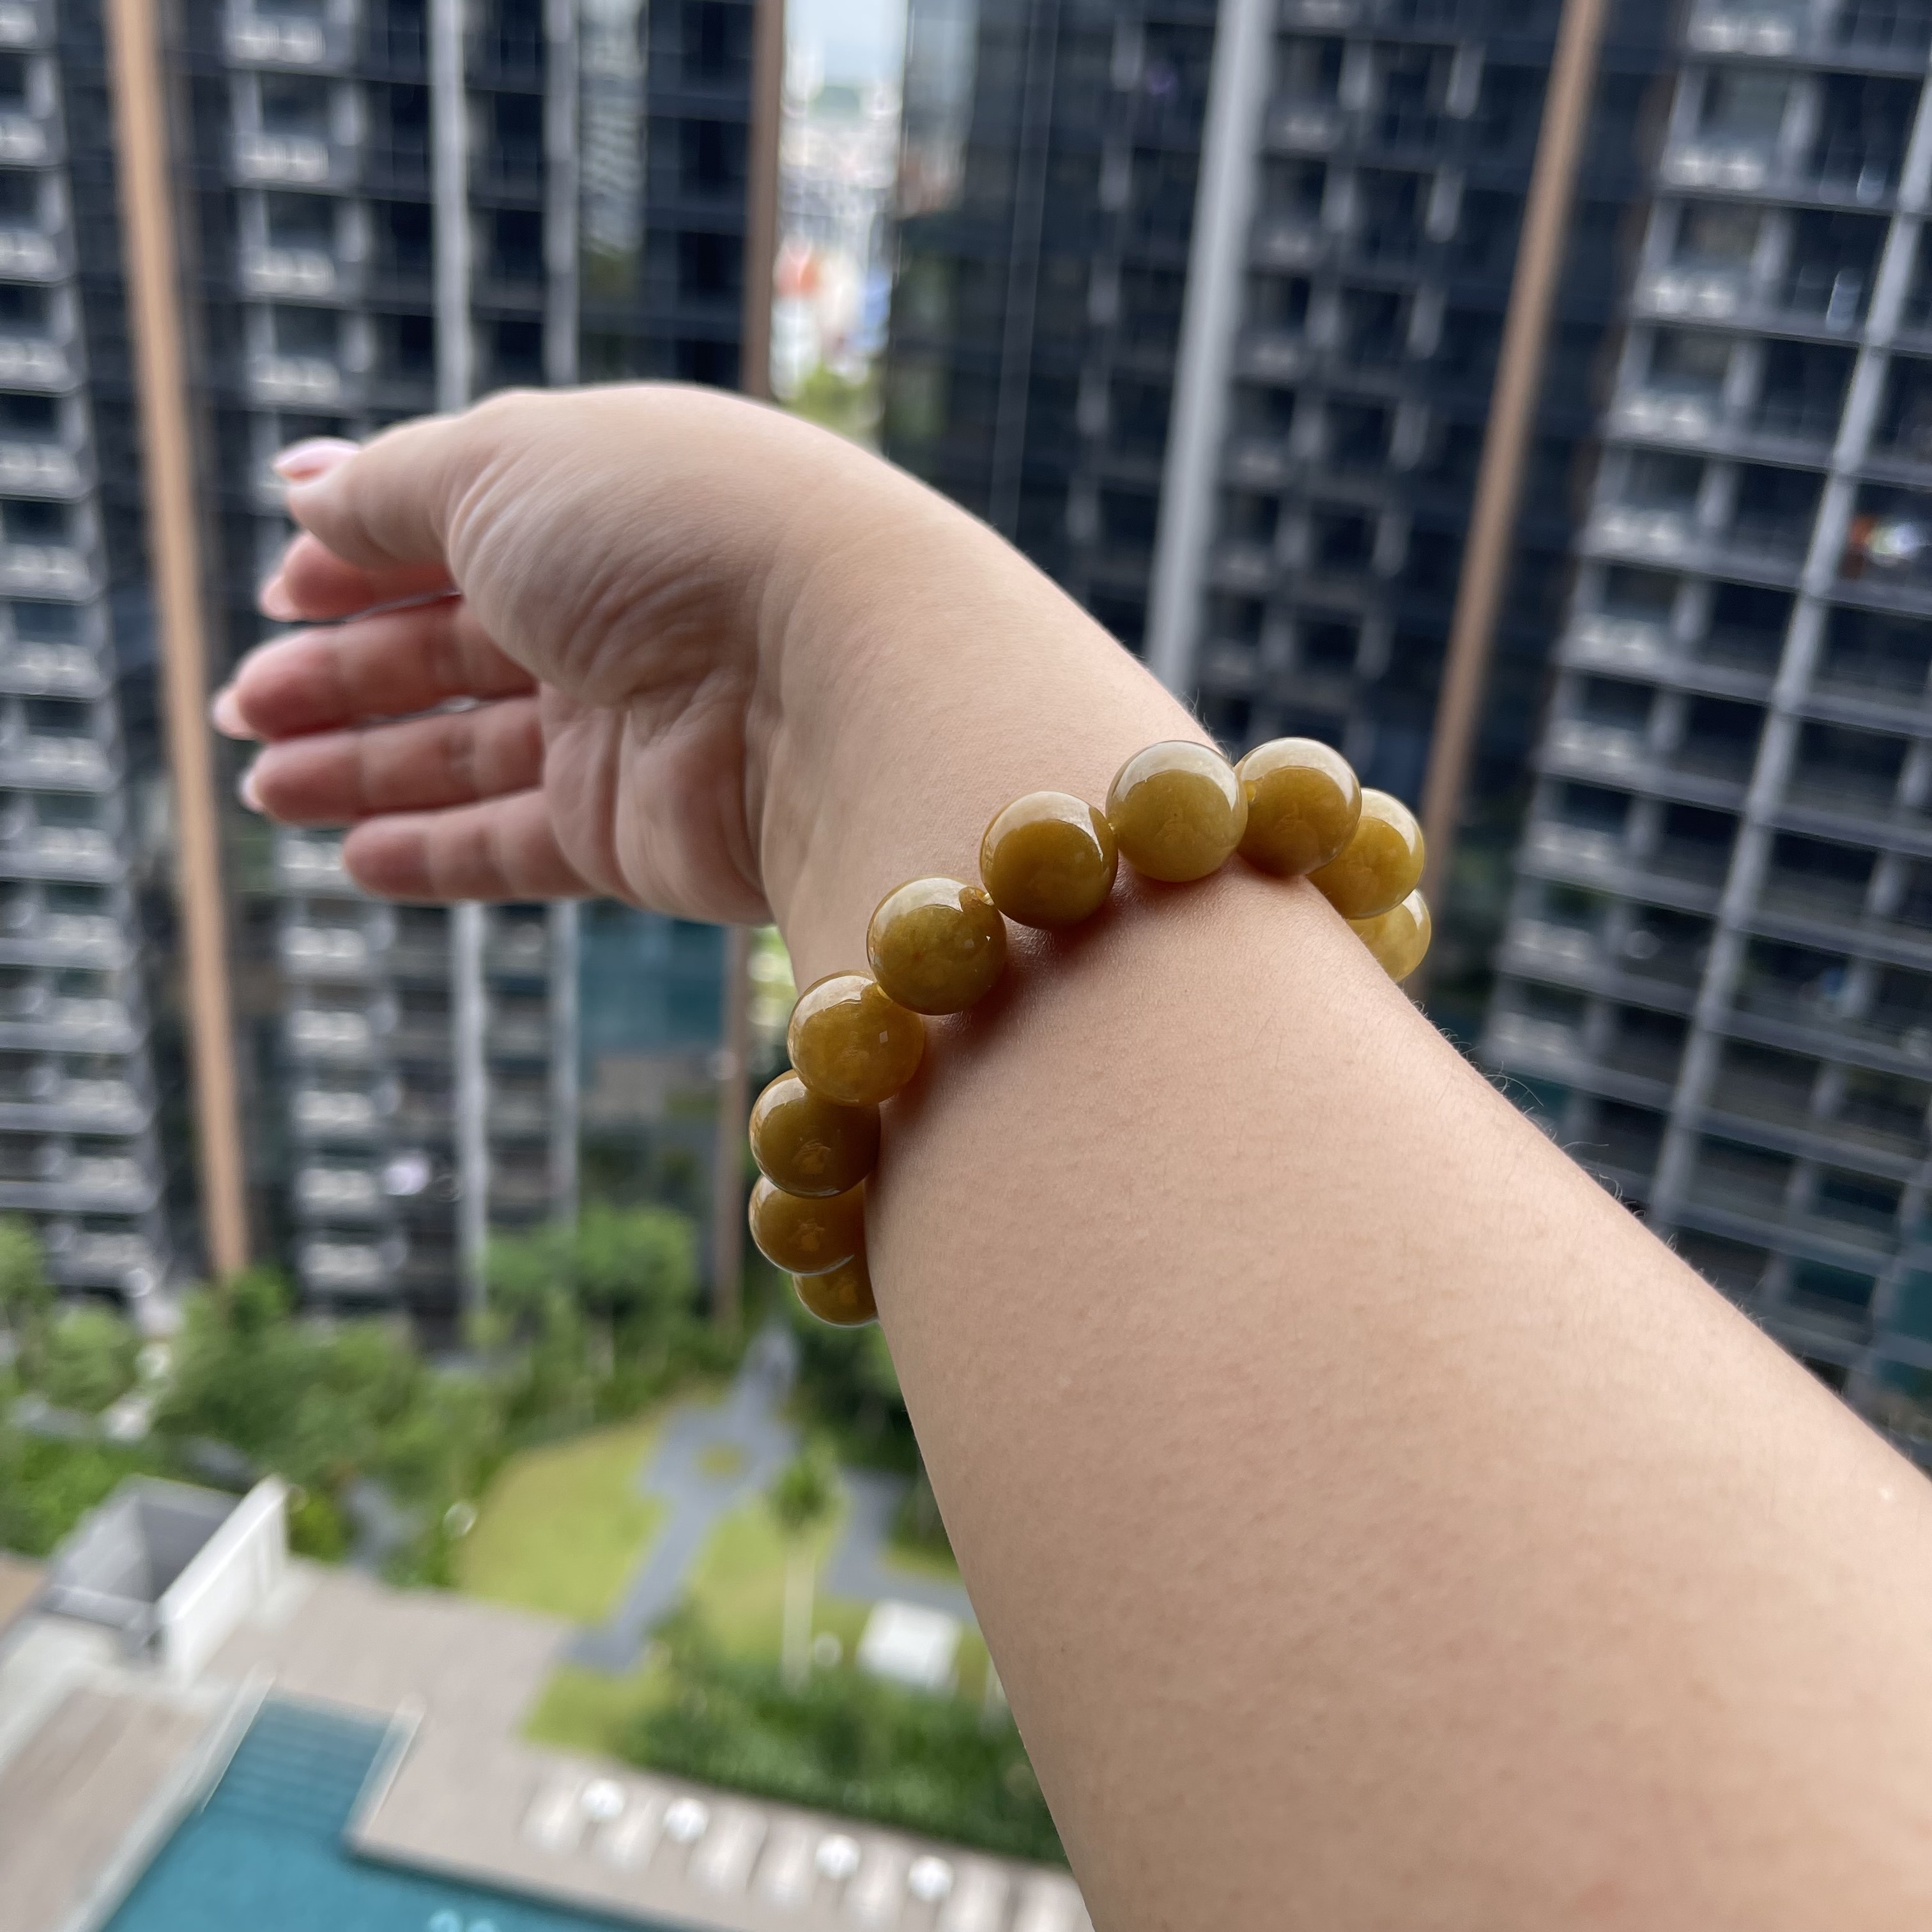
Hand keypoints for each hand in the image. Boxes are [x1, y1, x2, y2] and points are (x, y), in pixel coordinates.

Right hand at [222, 386, 909, 922]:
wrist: (828, 679)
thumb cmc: (669, 536)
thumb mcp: (500, 469)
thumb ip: (390, 487)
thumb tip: (303, 484)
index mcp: (599, 501)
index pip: (459, 531)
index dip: (361, 561)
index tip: (278, 591)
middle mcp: (621, 616)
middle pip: (454, 651)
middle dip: (341, 677)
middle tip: (241, 706)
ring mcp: (631, 731)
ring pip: (471, 755)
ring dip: (362, 769)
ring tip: (262, 788)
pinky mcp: (640, 835)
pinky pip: (519, 848)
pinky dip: (436, 856)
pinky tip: (353, 860)